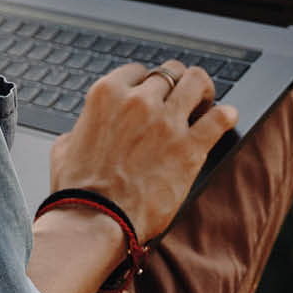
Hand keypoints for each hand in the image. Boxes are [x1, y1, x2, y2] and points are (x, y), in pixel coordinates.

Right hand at [48, 60, 237, 243]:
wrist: (95, 221)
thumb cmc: (77, 190)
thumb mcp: (65, 146)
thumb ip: (82, 128)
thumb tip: (85, 129)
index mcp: (107, 94)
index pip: (138, 71)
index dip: (147, 83)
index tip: (153, 95)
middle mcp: (138, 101)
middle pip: (169, 72)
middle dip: (177, 82)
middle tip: (182, 96)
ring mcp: (166, 122)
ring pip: (196, 83)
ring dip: (203, 90)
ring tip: (205, 101)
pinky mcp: (189, 148)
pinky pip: (218, 119)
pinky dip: (226, 115)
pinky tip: (227, 117)